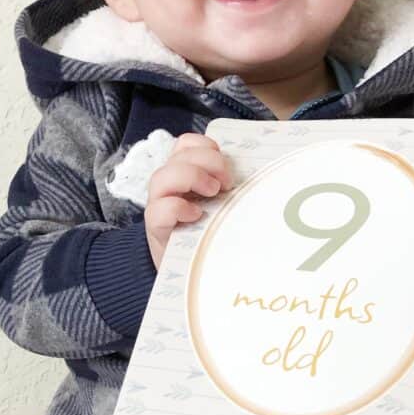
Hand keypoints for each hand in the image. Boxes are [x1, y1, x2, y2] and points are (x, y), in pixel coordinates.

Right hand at [144, 133, 233, 268]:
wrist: (186, 270)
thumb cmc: (207, 233)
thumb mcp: (220, 204)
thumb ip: (226, 188)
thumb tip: (256, 178)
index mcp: (183, 173)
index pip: (186, 144)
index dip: (207, 147)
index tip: (227, 167)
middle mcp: (168, 185)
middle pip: (179, 155)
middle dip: (209, 162)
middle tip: (226, 184)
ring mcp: (159, 204)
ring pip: (162, 176)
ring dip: (192, 177)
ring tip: (213, 194)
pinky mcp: (156, 227)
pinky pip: (159, 209)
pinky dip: (179, 208)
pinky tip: (196, 215)